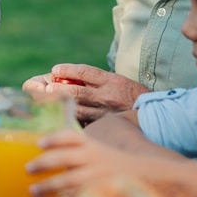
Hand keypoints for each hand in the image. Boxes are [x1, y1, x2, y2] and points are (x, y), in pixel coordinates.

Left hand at [25, 130, 146, 194]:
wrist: (142, 175)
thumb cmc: (106, 162)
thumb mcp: (93, 149)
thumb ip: (72, 150)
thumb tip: (39, 154)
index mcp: (90, 145)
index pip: (71, 137)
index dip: (54, 138)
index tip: (39, 143)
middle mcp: (94, 158)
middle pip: (67, 158)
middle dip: (45, 163)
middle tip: (28, 168)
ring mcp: (98, 176)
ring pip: (72, 180)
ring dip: (50, 185)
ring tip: (34, 191)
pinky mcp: (101, 192)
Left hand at [26, 64, 148, 123]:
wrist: (156, 117)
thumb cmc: (133, 96)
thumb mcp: (118, 81)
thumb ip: (96, 79)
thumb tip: (66, 76)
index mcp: (112, 81)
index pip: (85, 72)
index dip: (67, 70)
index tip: (55, 70)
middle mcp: (108, 96)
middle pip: (75, 91)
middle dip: (54, 88)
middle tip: (40, 87)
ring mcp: (106, 113)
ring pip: (76, 108)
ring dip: (57, 104)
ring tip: (44, 100)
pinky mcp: (106, 127)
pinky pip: (84, 123)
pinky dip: (70, 119)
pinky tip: (58, 116)